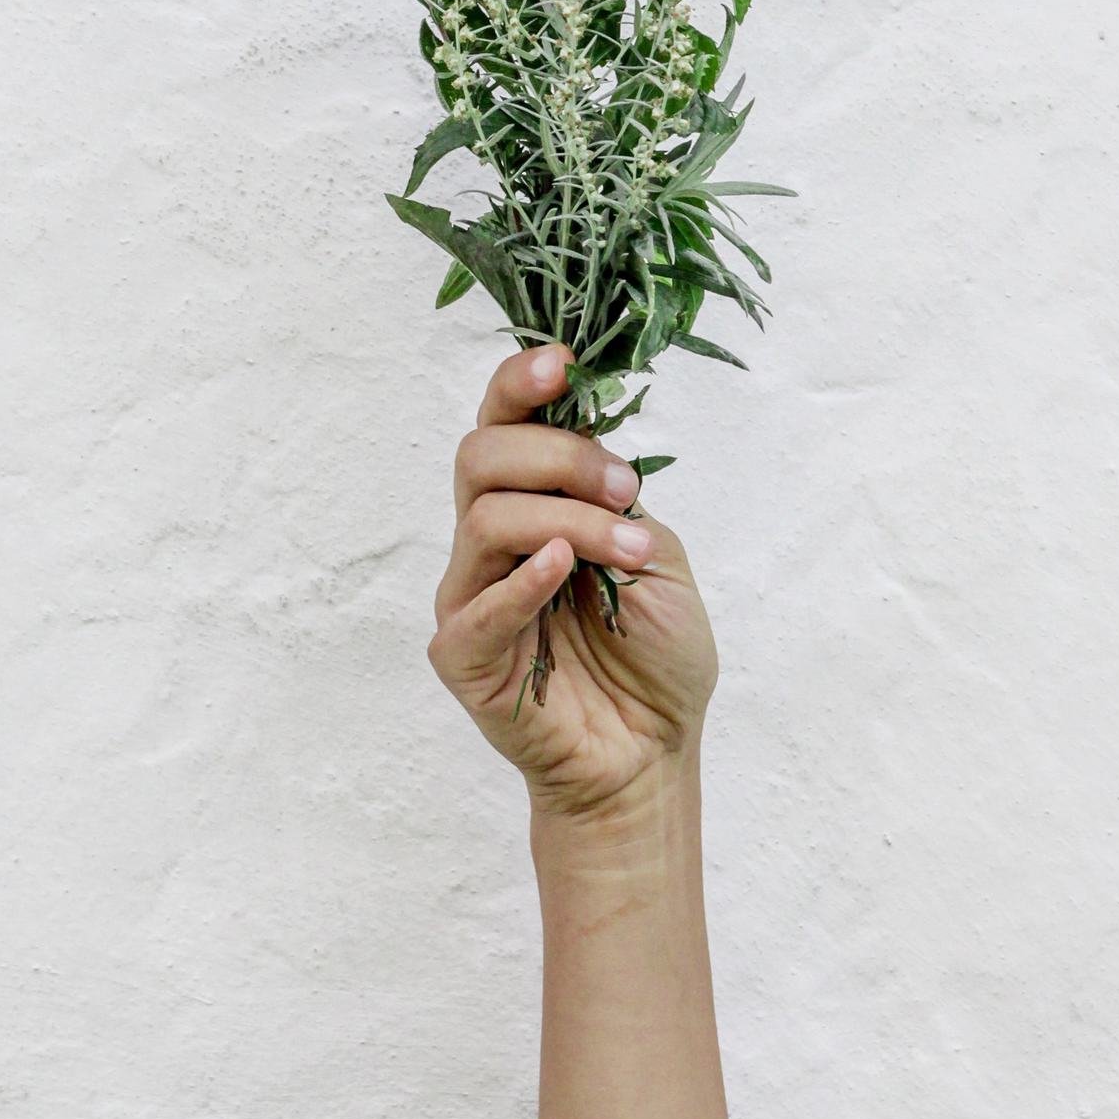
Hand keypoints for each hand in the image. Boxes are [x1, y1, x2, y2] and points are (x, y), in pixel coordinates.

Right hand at [428, 344, 719, 824]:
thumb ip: (615, 499)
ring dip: (570, 520)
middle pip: (481, 456)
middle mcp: (490, 540)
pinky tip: (562, 569)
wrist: (653, 754)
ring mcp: (470, 596)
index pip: (502, 422)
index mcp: (533, 502)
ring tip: (629, 552)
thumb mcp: (656, 553)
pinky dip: (521, 581)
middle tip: (624, 489)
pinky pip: (477, 607)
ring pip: (487, 517)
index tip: (564, 364)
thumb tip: (590, 442)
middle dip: (560, 456)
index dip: (521, 382)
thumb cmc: (654, 656)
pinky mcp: (462, 656)